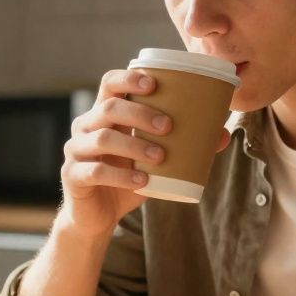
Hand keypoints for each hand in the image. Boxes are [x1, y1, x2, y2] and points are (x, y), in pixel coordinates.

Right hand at [61, 70, 231, 237]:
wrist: (97, 217)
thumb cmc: (127, 179)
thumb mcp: (153, 161)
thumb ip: (181, 146)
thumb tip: (222, 135)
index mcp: (103, 114)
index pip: (109, 83)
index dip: (129, 78)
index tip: (155, 84)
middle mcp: (85, 127)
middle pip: (109, 107)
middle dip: (141, 112)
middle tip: (169, 126)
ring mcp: (75, 151)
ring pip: (103, 138)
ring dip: (134, 144)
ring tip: (160, 156)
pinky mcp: (72, 176)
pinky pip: (96, 171)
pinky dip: (122, 175)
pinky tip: (142, 180)